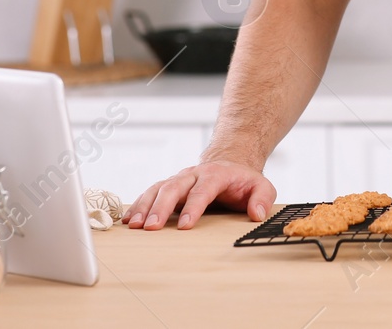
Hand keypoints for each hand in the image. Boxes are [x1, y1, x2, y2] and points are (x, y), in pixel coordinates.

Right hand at [123, 160, 276, 229]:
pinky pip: (151, 193)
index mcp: (215, 175)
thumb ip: (262, 198)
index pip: (203, 190)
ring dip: (145, 206)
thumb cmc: (244, 181)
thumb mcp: (261, 187)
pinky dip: (139, 205)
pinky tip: (128, 220)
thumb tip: (256, 214)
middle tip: (151, 228)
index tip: (185, 225)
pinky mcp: (170, 186)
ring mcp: (180, 180)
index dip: (194, 207)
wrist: (230, 164)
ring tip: (134, 225)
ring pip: (158, 189)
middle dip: (161, 208)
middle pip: (174, 188)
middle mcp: (193, 175)